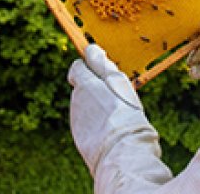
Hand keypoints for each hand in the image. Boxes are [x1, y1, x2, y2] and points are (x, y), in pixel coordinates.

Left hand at [68, 44, 151, 171]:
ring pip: (85, 107)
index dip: (89, 67)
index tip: (102, 72)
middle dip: (95, 89)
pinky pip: (87, 125)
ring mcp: (76, 120)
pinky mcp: (80, 138)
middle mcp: (75, 101)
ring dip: (97, 108)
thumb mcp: (118, 82)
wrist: (121, 151)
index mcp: (84, 84)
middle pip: (82, 88)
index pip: (77, 67)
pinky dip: (97, 125)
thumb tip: (90, 48)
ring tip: (117, 116)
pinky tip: (111, 131)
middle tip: (116, 97)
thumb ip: (102, 64)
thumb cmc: (124, 113)